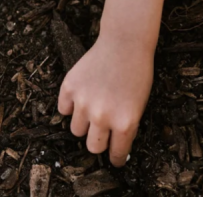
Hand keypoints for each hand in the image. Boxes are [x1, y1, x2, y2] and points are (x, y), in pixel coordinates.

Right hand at [58, 34, 153, 166]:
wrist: (125, 43)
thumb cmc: (137, 73)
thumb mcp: (139, 105)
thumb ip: (125, 126)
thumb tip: (113, 146)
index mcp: (125, 123)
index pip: (116, 154)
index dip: (116, 159)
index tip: (115, 159)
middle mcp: (102, 116)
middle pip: (93, 147)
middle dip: (99, 142)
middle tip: (103, 130)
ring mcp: (84, 102)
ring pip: (76, 130)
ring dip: (84, 123)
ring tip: (93, 107)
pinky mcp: (69, 88)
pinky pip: (63, 109)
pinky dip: (70, 106)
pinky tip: (82, 95)